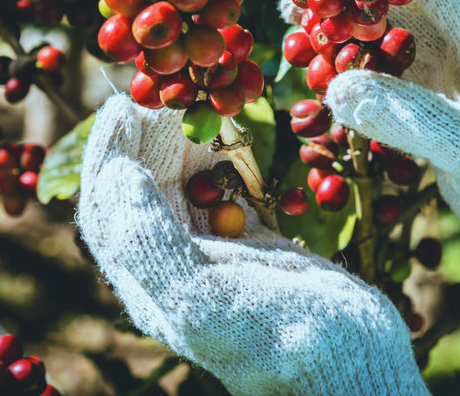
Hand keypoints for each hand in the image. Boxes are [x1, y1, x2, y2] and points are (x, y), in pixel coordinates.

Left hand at [77, 93, 428, 395]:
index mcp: (150, 282)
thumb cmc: (279, 339)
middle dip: (147, 139)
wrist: (350, 367)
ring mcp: (215, 255)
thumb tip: (116, 176)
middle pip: (143, 191)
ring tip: (197, 107)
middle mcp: (174, 266)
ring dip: (182, 145)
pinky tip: (232, 141)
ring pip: (182, 188)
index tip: (124, 105)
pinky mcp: (252, 245)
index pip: (109, 209)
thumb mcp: (204, 300)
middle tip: (167, 93)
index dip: (109, 155)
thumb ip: (151, 242)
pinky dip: (224, 162)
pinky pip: (225, 193)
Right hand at [295, 0, 459, 326]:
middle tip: (298, 11)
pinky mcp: (446, 124)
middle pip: (407, 16)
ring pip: (396, 55)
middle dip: (356, 11)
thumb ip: (409, 118)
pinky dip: (363, 92)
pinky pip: (396, 94)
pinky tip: (329, 99)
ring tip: (304, 51)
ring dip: (354, 52)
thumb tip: (338, 89)